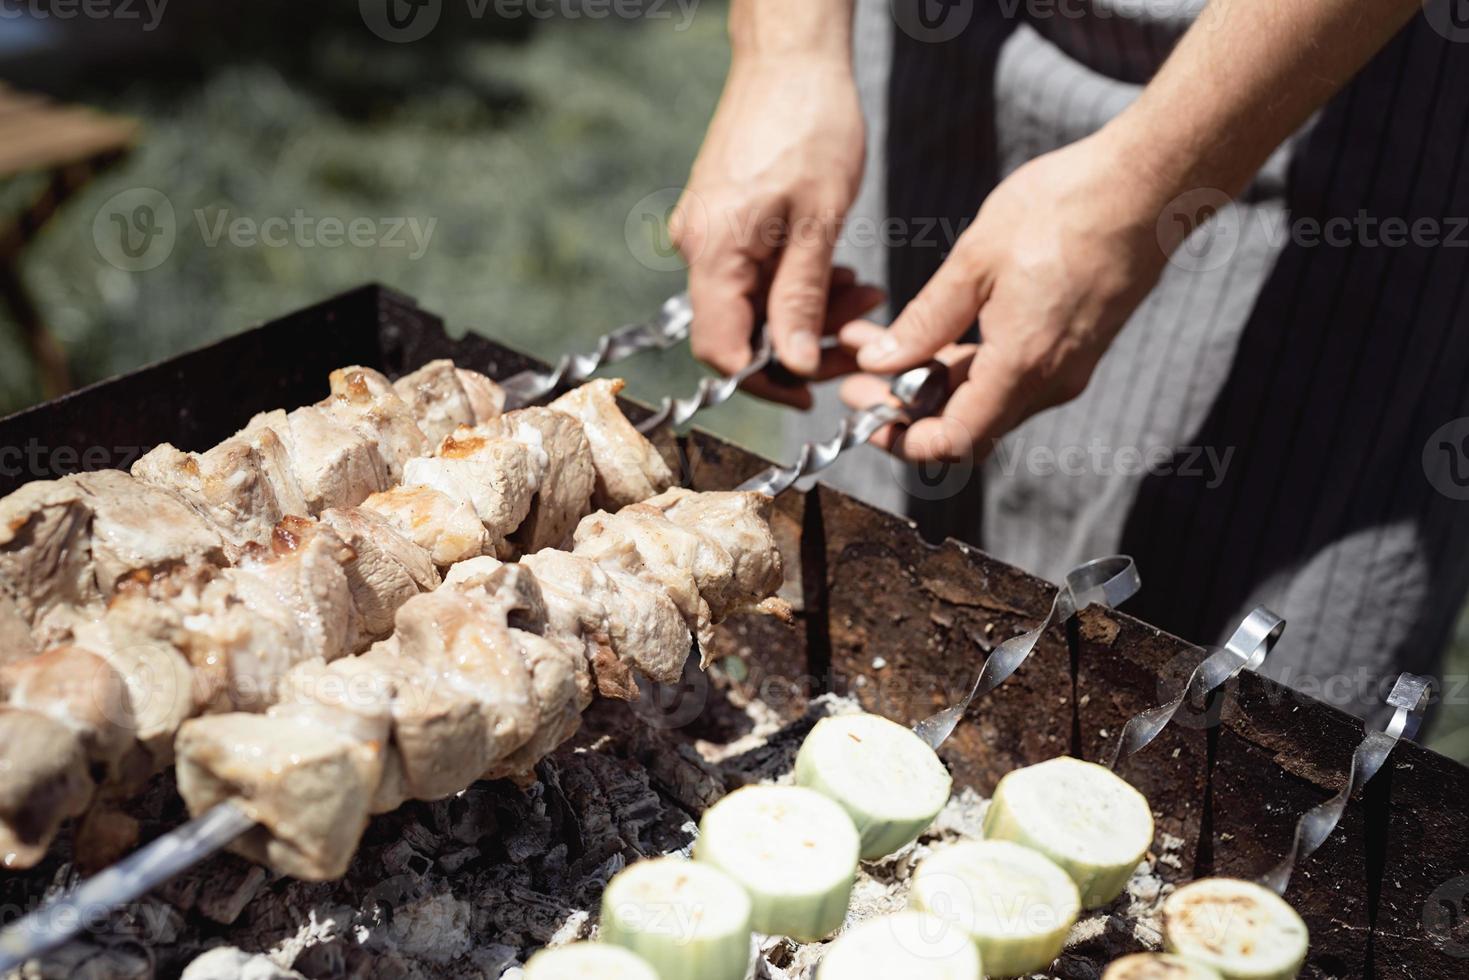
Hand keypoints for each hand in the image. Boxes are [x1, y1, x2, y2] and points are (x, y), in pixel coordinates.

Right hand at [672, 54, 882, 407]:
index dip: (766, 380)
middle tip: (861, 338)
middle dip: (803, 344)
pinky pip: (754, 273)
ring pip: (753, 304)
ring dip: (809, 312)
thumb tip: (793, 365)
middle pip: (740, 332)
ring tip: (864, 295)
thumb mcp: (820, 221)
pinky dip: (796, 283)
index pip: (721, 351)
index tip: (812, 389)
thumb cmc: (810, 122)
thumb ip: (802, 299)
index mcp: (714, 251)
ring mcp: (709, 232)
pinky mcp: (725, 218)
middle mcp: (699, 246)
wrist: (791, 55)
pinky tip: (837, 272)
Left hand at [839, 131, 1171, 461]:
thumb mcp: (975, 261)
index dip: (901, 438)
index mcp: (1022, 366)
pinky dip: (967, 365)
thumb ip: (924, 321)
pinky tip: (933, 331)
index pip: (953, 443)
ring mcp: (1068, 368)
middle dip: (905, 407)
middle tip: (860, 374)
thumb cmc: (1065, 209)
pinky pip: (1011, 377)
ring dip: (932, 383)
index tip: (865, 410)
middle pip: (966, 426)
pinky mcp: (1075, 348)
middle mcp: (1050, 382)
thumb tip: (879, 362)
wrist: (1149, 184)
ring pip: (986, 401)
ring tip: (883, 343)